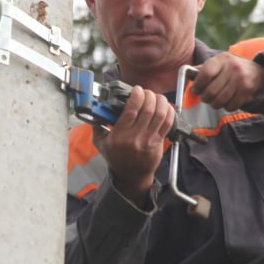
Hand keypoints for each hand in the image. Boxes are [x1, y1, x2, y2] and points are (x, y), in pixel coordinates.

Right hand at [91, 85, 173, 206]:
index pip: (131, 110)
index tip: (137, 89)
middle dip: (149, 96)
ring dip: (160, 101)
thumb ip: (97, 126)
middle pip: (148, 110)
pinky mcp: (158, 142)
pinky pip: (168, 123)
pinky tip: (165, 106)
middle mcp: (135, 137)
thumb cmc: (116, 157)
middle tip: (147, 92)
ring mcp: (149, 140)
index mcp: (120, 135)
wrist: (131, 175)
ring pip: (160, 115)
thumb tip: (95, 111)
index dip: (137, 95)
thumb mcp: (100, 143)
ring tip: (156, 97)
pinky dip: (169, 112)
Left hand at [190, 52, 263, 111]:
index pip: (205, 73)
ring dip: (214, 104)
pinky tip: (227, 100)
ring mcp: (241, 81)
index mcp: (222, 60)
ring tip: (215, 100)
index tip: (195, 89)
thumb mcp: (219, 62)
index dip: (197, 84)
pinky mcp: (247, 93)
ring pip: (219, 101)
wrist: (259, 72)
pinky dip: (226, 106)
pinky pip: (230, 106)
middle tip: (205, 97)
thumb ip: (203, 69)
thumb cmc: (231, 68)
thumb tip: (186, 75)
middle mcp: (232, 69)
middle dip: (205, 97)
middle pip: (211, 91)